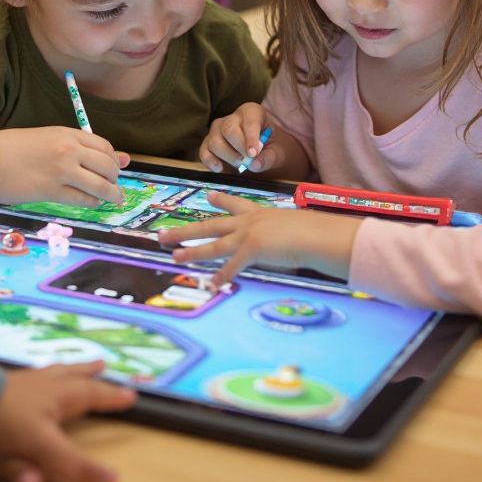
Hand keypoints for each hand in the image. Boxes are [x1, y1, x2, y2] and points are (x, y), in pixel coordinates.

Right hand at [0, 126, 129, 206]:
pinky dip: (92, 203)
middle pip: (107, 166)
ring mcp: (61, 170)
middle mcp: (68, 150)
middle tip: (114, 186)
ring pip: (100, 185)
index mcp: (66, 133)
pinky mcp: (51, 191)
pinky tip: (92, 203)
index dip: (112, 159)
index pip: (103, 146)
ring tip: (115, 198)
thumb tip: (108, 156)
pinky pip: (82, 199)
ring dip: (111, 194)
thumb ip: (74, 147)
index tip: (112, 168)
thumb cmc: (10, 149)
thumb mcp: (45, 138)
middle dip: (115, 178)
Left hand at [0, 361, 135, 481]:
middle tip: (130, 393)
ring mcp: (39, 382)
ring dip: (90, 371)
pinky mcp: (26, 374)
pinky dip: (68, 366)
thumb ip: (20, 475)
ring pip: (72, 374)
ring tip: (102, 365)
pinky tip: (65, 366)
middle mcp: (49, 400)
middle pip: (86, 396)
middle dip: (109, 396)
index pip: (71, 459)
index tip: (114, 479)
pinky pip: (56, 367)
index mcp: (43, 431)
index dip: (91, 472)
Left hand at [157, 193, 359, 287]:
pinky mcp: (253, 250)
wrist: (317, 234)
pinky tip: (212, 284)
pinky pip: (233, 266)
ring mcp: (249, 235)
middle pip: (211, 226)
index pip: (235, 205)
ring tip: (173, 257)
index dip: (220, 201)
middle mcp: (249, 222)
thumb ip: (284, 232)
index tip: (208, 196)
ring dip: (191, 252)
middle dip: (185, 231)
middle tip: (164, 234)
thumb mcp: (294, 226)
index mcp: (259, 213)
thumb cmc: (313, 232)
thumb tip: (288, 240)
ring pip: (213, 244)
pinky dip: (222, 276)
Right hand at [200, 103, 282, 173]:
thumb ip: (268, 158)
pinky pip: (203, 151)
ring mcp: (217, 130)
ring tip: (240, 165)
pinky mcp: (208, 143)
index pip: (249, 120)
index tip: (253, 153)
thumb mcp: (278, 152)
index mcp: (252, 112)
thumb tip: (254, 164)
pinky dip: (210, 161)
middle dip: (237, 148)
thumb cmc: (272, 148)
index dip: (250, 137)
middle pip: (228, 129)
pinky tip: (220, 169)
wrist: (263, 154)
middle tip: (247, 162)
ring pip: (214, 141)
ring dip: (227, 157)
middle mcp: (232, 118)